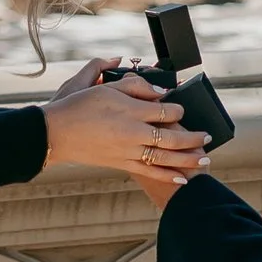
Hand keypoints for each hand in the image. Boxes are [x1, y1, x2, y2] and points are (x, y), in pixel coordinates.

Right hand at [40, 64, 207, 202]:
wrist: (54, 133)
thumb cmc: (76, 105)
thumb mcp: (103, 85)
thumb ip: (133, 84)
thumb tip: (159, 88)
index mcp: (129, 110)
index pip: (165, 110)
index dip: (178, 109)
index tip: (181, 108)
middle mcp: (132, 133)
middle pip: (172, 136)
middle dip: (193, 137)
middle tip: (208, 136)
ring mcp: (127, 151)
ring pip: (165, 157)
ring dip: (188, 158)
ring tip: (205, 159)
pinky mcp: (121, 163)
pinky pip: (149, 171)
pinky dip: (167, 175)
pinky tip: (182, 178)